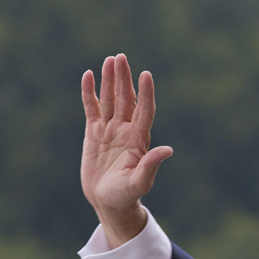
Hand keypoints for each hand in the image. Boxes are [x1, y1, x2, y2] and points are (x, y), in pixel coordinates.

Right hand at [81, 54, 172, 247]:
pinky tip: (89, 75)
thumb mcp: (139, 182)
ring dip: (110, 81)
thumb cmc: (127, 195)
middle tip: (122, 57)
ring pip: (110, 100)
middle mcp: (126, 130)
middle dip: (124, 79)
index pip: (144, 110)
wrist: (108, 201)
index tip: (146, 75)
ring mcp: (110, 130)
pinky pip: (91, 108)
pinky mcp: (93, 133)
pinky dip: (90, 93)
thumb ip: (151, 165)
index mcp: (139, 140)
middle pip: (126, 99)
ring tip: (110, 60)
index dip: (145, 93)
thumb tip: (168, 150)